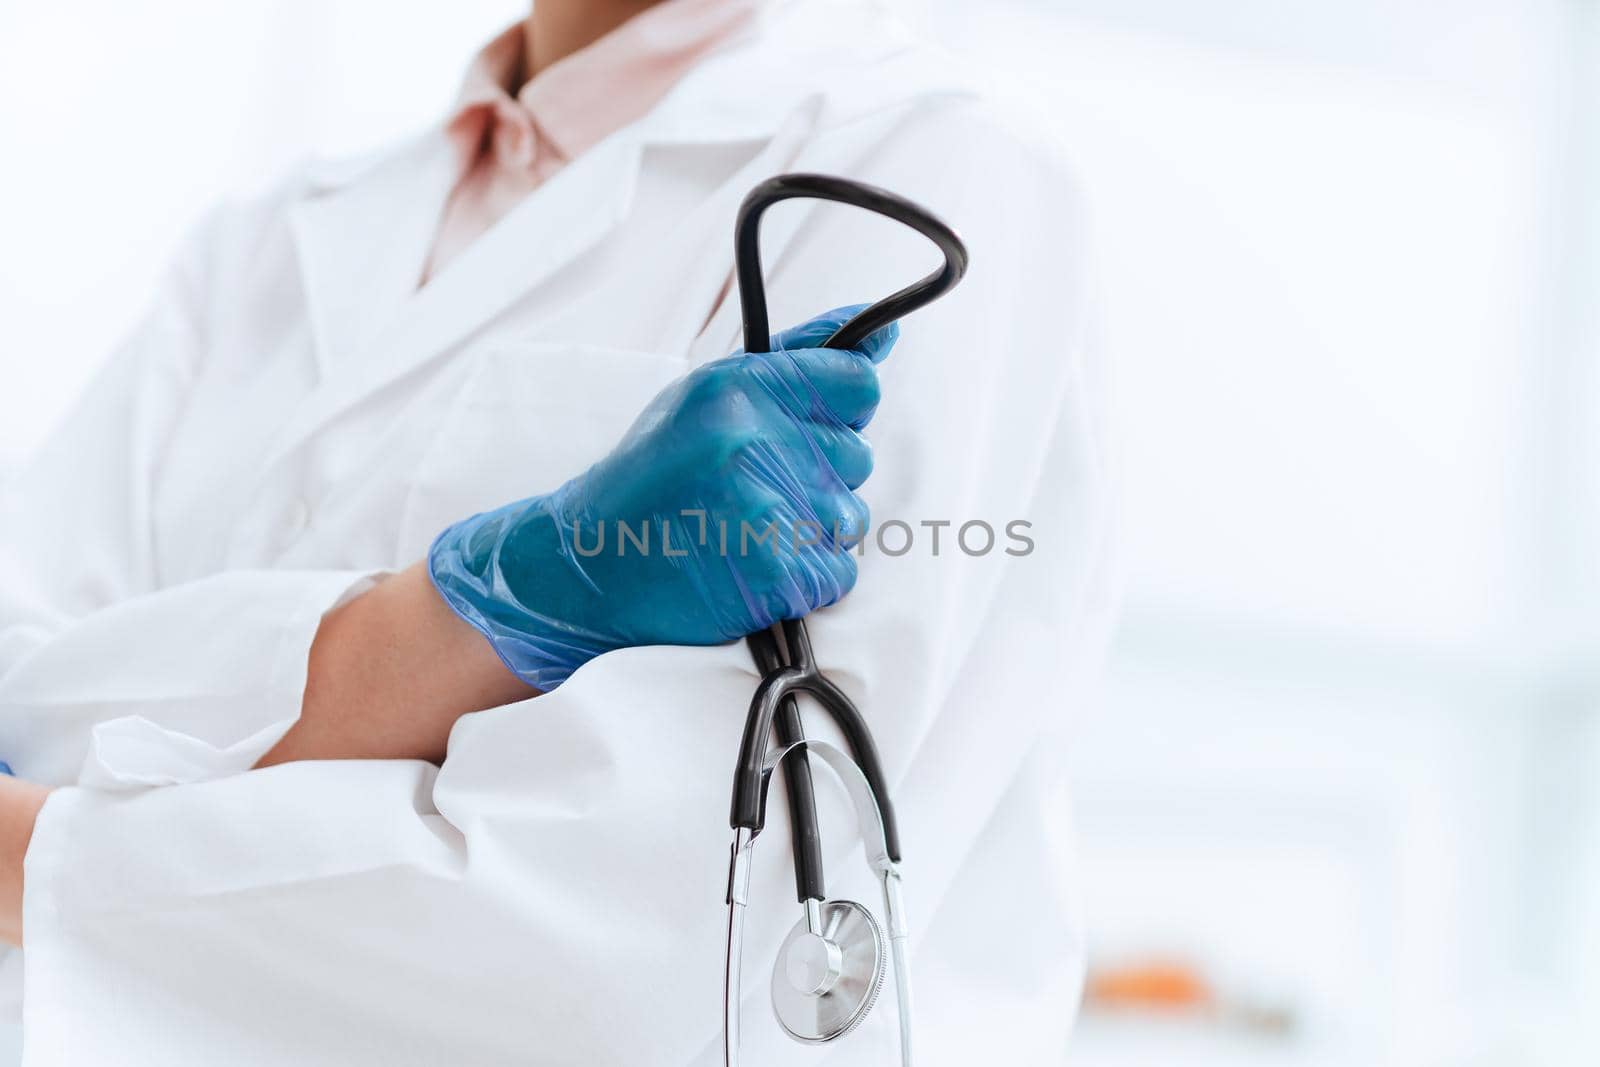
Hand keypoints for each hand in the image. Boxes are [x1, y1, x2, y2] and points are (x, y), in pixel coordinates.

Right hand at [428, 305, 898, 689]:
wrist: (589, 567)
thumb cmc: (652, 480)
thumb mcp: (706, 398)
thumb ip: (797, 361)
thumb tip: (884, 332)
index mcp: (737, 389)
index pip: (857, 384)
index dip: (840, 413)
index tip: (806, 432)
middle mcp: (754, 442)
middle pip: (857, 457)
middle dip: (818, 479)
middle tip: (754, 492)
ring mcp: (767, 510)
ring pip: (851, 518)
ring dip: (812, 531)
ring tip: (748, 531)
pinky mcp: (775, 574)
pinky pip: (839, 573)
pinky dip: (807, 580)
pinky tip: (754, 567)